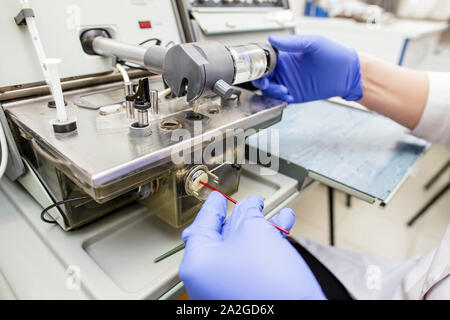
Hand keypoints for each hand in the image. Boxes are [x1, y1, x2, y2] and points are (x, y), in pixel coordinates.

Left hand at [178, 191, 325, 299]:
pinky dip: (269, 246)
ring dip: (264, 228)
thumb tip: (250, 206)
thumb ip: (248, 213)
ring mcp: (228, 291)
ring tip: (280, 215)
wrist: (297, 314)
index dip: (213, 206)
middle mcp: (209, 280)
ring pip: (245, 250)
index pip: (202, 226)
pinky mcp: (249, 296)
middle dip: (244, 216)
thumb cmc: (267, 284)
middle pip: (224, 238)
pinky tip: (284, 230)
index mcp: (198, 264)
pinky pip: (256, 264)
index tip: (217, 197)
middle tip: (252, 203)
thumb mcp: (254, 232)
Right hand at [252, 35, 362, 102]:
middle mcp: (285, 70)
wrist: (348, 74)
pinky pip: (281, 98)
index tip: (259, 67)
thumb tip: (273, 39)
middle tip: (266, 82)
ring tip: (283, 89)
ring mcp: (290, 82)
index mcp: (286, 56)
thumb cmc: (333, 54)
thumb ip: (293, 42)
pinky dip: (280, 98)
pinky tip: (288, 95)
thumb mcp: (313, 44)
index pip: (265, 60)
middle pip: (263, 76)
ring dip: (272, 90)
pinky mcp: (296, 94)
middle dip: (261, 80)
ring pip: (270, 88)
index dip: (259, 64)